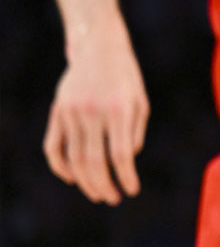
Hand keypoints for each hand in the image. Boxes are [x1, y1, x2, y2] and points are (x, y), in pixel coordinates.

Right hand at [43, 32, 147, 204]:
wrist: (99, 48)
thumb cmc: (126, 78)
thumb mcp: (140, 102)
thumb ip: (134, 133)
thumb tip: (126, 162)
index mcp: (119, 111)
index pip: (120, 155)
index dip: (126, 177)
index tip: (132, 191)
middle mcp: (92, 113)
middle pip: (94, 162)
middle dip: (104, 186)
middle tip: (113, 199)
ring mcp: (71, 113)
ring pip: (73, 158)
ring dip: (85, 181)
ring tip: (98, 194)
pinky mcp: (57, 112)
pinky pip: (53, 146)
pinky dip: (60, 166)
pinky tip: (72, 178)